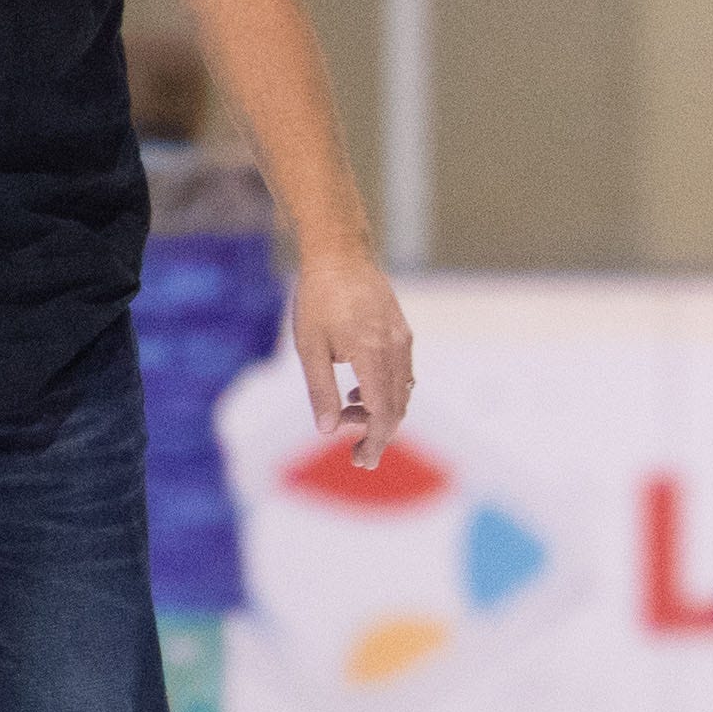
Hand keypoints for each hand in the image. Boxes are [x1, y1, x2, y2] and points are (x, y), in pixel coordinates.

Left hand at [284, 243, 413, 466]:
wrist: (339, 252)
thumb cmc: (318, 297)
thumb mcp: (310, 347)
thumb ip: (321, 390)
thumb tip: (327, 430)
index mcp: (372, 354)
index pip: (383, 412)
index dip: (374, 440)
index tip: (359, 459)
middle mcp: (395, 348)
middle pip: (397, 407)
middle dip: (379, 435)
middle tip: (357, 457)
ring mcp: (402, 339)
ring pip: (403, 392)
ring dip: (380, 413)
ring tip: (348, 416)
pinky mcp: (401, 331)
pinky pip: (402, 373)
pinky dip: (385, 392)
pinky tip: (358, 391)